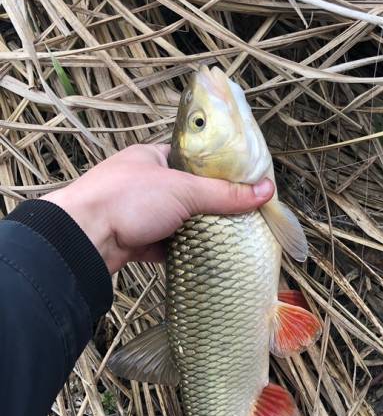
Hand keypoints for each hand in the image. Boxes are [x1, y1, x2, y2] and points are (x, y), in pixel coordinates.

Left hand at [42, 144, 273, 273]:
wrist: (83, 239)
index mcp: (151, 158)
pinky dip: (182, 252)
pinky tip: (203, 257)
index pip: (191, 160)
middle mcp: (143, 184)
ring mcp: (137, 214)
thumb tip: (266, 191)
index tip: (243, 184)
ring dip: (197, 231)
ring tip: (229, 237)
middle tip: (241, 215)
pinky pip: (165, 246)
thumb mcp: (184, 190)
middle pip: (188, 194)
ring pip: (177, 222)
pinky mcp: (134, 242)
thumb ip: (225, 193)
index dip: (217, 171)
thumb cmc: (127, 199)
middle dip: (210, 206)